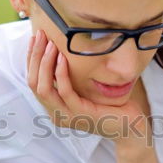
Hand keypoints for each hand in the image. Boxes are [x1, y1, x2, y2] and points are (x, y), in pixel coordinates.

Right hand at [26, 30, 150, 146]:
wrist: (131, 127)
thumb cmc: (112, 106)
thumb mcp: (87, 89)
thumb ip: (74, 78)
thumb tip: (67, 49)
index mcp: (55, 107)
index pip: (33, 81)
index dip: (31, 59)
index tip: (35, 39)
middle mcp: (56, 113)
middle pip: (33, 83)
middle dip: (34, 57)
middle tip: (39, 35)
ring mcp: (67, 116)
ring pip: (43, 88)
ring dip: (44, 63)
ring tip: (50, 44)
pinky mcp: (81, 114)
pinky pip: (65, 92)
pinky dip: (61, 74)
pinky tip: (63, 58)